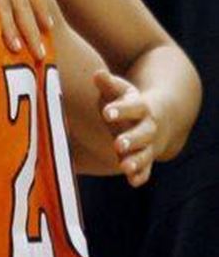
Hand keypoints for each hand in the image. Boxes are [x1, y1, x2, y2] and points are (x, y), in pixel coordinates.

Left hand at [94, 70, 160, 186]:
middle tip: (117, 144)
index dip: (120, 110)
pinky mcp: (146, 158)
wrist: (158, 116)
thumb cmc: (129, 102)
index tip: (107, 112)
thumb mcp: (121, 90)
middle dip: (131, 139)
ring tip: (124, 166)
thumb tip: (97, 74)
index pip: (132, 107)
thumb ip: (108, 84)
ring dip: (136, 161)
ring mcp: (149, 144)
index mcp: (141, 107)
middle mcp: (148, 127)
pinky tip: (132, 181)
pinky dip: (140, 175)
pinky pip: (146, 169)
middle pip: (142, 134)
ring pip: (145, 154)